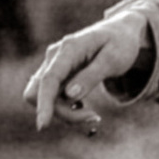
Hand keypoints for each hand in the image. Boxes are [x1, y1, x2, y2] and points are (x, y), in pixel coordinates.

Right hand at [26, 15, 150, 134]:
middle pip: (39, 92)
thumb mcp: (113, 60)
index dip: (44, 103)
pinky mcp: (56, 75)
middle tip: (94, 118)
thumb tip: (69, 95)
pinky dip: (66, 109)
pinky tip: (84, 107)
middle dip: (60, 112)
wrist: (119, 32)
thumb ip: (91, 76)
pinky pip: (52, 98)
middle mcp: (54, 56)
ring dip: (66, 114)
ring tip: (93, 116)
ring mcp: (53, 65)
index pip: (49, 79)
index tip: (43, 126)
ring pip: (46, 99)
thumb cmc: (120, 44)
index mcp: (69, 49)